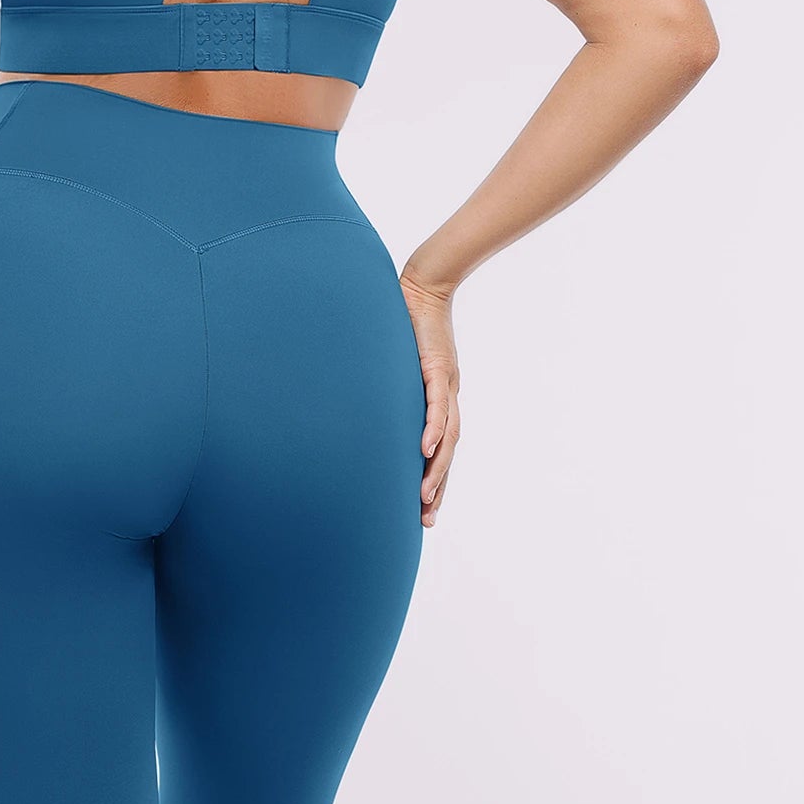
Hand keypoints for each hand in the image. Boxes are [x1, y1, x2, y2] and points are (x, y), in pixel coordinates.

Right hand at [398, 270, 460, 527]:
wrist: (424, 284)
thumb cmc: (405, 322)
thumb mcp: (393, 365)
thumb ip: (384, 388)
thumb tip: (356, 404)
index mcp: (438, 399)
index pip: (439, 448)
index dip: (433, 479)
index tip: (423, 510)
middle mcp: (447, 397)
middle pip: (447, 452)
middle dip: (437, 487)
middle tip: (426, 519)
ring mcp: (446, 383)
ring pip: (447, 436)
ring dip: (436, 468)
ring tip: (424, 497)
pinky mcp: (438, 366)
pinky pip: (437, 404)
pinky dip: (432, 428)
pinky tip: (425, 450)